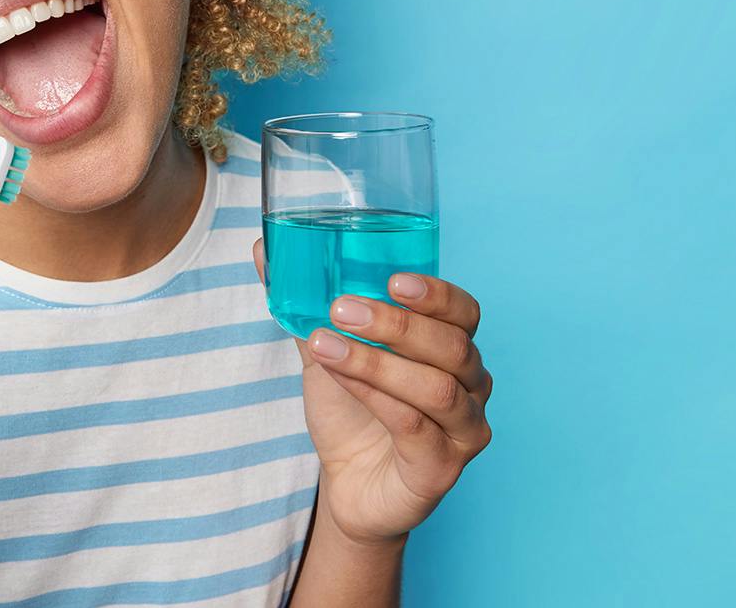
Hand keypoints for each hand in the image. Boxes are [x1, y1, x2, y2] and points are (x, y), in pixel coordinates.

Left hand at [252, 239, 492, 547]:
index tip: (393, 279)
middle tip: (340, 307)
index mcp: (453, 349)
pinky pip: (415, 428)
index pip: (465, 312)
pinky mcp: (442, 469)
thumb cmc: (350, 411)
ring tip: (324, 343)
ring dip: (375, 361)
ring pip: (435, 387)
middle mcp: (471, 387)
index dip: (436, 294)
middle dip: (395, 324)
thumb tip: (263, 250)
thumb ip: (306, 304)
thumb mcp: (327, 350)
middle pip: (452, 346)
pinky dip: (374, 397)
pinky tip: (339, 378)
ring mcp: (464, 431)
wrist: (349, 485)